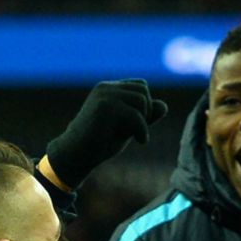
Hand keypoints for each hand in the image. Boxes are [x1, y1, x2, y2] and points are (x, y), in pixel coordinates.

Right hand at [43, 79, 169, 189]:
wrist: (76, 155)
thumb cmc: (100, 143)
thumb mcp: (128, 127)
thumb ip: (144, 116)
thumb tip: (164, 105)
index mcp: (109, 89)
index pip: (140, 86)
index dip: (146, 105)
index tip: (139, 125)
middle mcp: (106, 88)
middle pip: (143, 90)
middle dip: (147, 111)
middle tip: (139, 131)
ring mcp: (104, 95)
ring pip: (141, 99)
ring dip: (144, 121)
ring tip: (139, 136)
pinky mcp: (105, 106)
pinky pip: (135, 114)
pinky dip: (142, 130)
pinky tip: (140, 141)